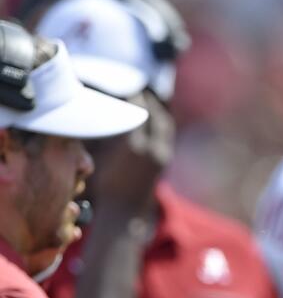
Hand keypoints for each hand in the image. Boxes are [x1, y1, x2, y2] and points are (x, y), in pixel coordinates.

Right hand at [85, 91, 171, 219]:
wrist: (125, 210)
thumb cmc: (106, 184)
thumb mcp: (102, 157)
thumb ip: (109, 134)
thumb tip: (110, 111)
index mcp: (133, 147)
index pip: (138, 112)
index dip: (134, 98)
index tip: (127, 88)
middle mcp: (152, 149)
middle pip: (156, 116)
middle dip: (149, 101)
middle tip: (141, 88)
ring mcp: (161, 155)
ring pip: (164, 125)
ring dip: (158, 110)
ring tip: (149, 99)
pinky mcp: (164, 160)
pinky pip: (165, 134)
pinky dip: (160, 122)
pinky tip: (153, 117)